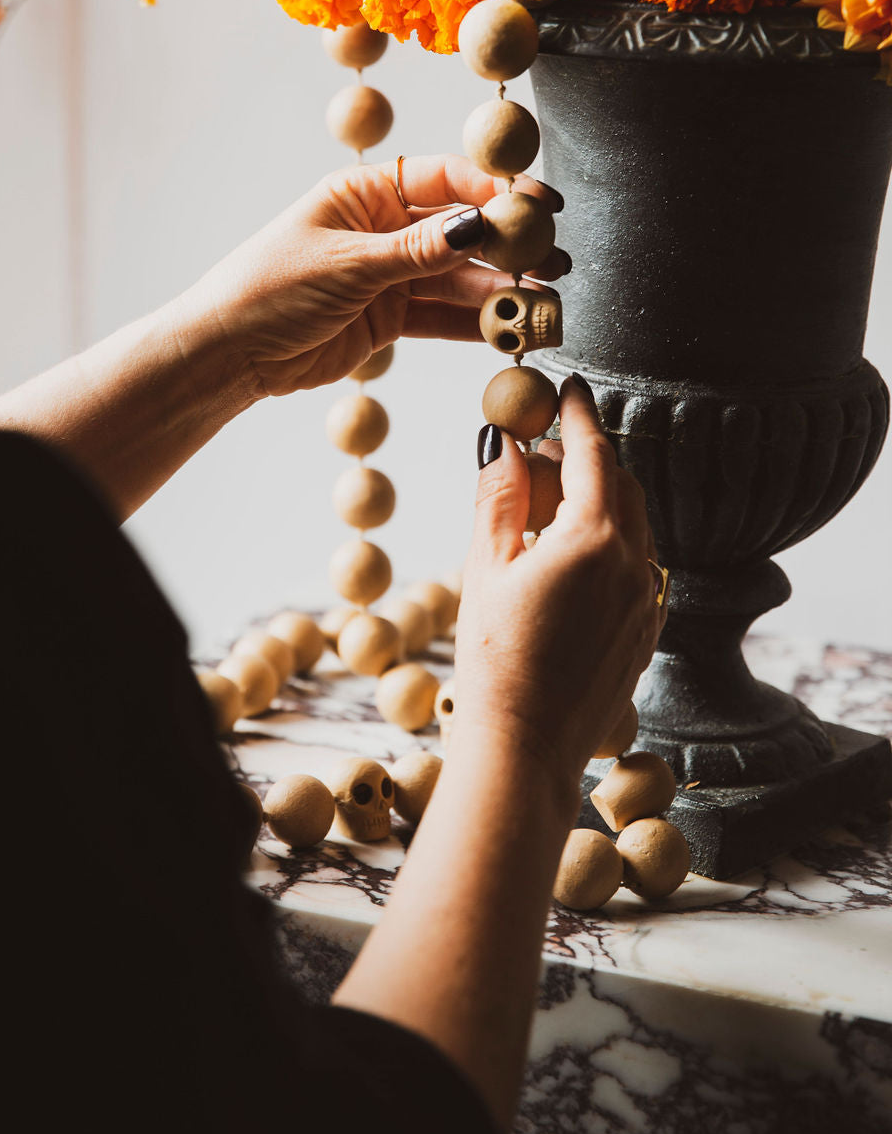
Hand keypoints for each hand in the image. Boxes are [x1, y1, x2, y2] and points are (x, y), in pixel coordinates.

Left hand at [184, 155, 568, 396]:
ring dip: (500, 291)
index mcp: (365, 192)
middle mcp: (383, 228)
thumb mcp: (349, 264)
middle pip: (461, 231)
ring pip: (459, 278)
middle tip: (553, 260)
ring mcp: (390, 275)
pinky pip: (444, 316)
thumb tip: (481, 225)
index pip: (445, 180)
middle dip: (508, 246)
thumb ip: (420, 250)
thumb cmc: (270, 289)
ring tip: (542, 304)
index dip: (495, 190)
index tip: (538, 205)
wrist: (230, 353)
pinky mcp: (390, 319)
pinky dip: (476, 324)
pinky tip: (510, 329)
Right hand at [454, 377, 664, 785]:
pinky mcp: (648, 629)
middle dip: (586, 456)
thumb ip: (499, 495)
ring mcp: (647, 598)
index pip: (592, 452)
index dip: (576, 414)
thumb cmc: (493, 659)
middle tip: (544, 446)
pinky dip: (610, 542)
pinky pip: (637, 564)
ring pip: (633, 523)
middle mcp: (634, 562)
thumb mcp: (485, 566)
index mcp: (594, 538)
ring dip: (598, 499)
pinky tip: (568, 557)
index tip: (565, 386)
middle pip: (620, 483)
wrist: (525, 748)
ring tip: (548, 504)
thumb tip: (504, 439)